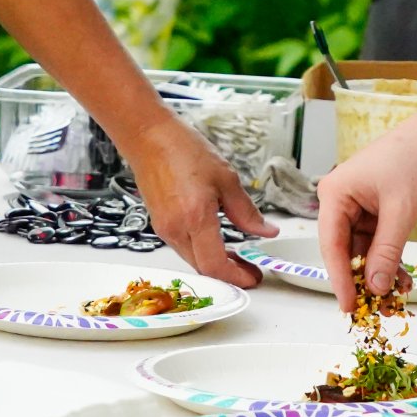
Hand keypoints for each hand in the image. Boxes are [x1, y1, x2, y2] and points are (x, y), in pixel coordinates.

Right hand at [122, 116, 277, 286]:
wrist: (149, 139)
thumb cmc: (185, 151)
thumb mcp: (226, 179)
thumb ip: (246, 211)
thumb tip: (266, 231)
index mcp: (195, 218)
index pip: (215, 264)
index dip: (236, 277)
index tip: (253, 277)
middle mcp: (176, 230)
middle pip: (203, 268)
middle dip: (229, 274)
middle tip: (251, 268)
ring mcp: (164, 229)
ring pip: (193, 260)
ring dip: (216, 263)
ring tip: (238, 255)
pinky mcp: (160, 224)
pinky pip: (184, 247)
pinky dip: (202, 251)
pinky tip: (217, 241)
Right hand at [317, 120, 416, 311]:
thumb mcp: (401, 212)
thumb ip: (386, 251)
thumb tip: (374, 286)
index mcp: (335, 194)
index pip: (332, 245)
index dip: (340, 278)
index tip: (348, 305)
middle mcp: (341, 199)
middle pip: (345, 248)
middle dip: (361, 276)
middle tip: (373, 306)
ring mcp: (358, 204)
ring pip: (363, 247)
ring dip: (379, 269)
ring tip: (396, 293)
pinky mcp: (375, 208)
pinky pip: (377, 239)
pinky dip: (389, 257)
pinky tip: (402, 276)